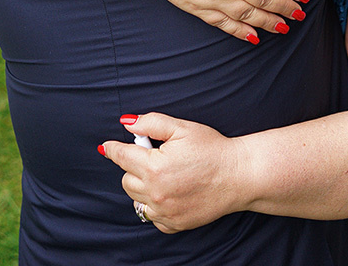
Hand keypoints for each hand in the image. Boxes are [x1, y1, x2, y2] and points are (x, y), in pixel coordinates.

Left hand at [101, 113, 242, 232]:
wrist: (240, 176)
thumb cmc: (213, 149)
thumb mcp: (182, 128)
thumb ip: (151, 123)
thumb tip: (126, 123)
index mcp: (155, 166)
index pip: (121, 157)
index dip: (113, 149)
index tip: (107, 147)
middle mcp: (156, 192)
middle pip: (126, 180)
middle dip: (134, 166)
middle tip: (154, 157)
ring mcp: (165, 211)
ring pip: (136, 200)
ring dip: (142, 187)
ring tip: (163, 176)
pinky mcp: (175, 224)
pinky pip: (152, 217)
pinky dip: (155, 206)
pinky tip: (170, 193)